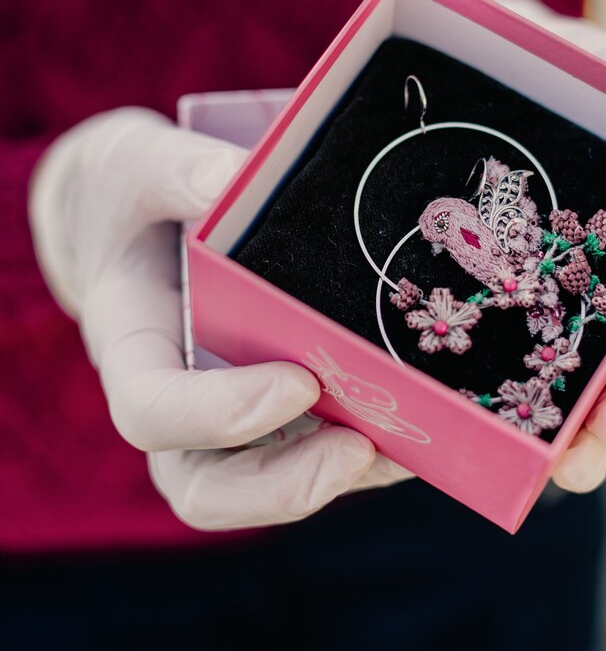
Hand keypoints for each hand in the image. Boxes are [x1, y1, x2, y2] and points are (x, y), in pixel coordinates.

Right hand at [29, 108, 408, 530]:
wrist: (136, 216)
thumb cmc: (135, 193)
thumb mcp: (143, 164)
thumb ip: (186, 171)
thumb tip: (246, 179)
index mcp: (130, 342)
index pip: (150, 409)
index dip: (220, 415)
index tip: (299, 382)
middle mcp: (173, 400)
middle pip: (204, 487)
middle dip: (283, 486)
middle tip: (359, 449)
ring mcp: (224, 415)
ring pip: (265, 486)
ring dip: (340, 477)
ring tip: (415, 445)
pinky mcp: (274, 411)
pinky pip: (313, 455)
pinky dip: (369, 455)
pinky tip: (429, 428)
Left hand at [481, 0, 605, 492]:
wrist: (470, 73)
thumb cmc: (527, 58)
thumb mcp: (562, 48)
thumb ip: (598, 70)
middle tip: (601, 441)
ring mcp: (560, 302)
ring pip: (592, 391)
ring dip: (585, 439)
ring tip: (560, 467)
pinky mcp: (498, 318)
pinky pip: (514, 380)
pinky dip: (517, 419)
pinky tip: (497, 445)